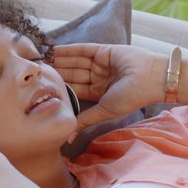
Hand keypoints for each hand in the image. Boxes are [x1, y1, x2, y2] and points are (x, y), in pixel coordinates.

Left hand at [47, 43, 165, 131]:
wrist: (151, 79)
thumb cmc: (131, 97)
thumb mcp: (105, 111)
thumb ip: (85, 120)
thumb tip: (68, 137)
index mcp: (99, 93)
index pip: (75, 90)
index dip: (60, 89)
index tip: (43, 89)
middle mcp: (99, 77)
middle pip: (73, 74)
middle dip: (57, 73)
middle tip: (37, 72)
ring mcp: (101, 63)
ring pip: (75, 62)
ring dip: (60, 61)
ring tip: (42, 60)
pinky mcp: (103, 50)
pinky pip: (83, 50)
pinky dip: (69, 50)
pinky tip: (54, 50)